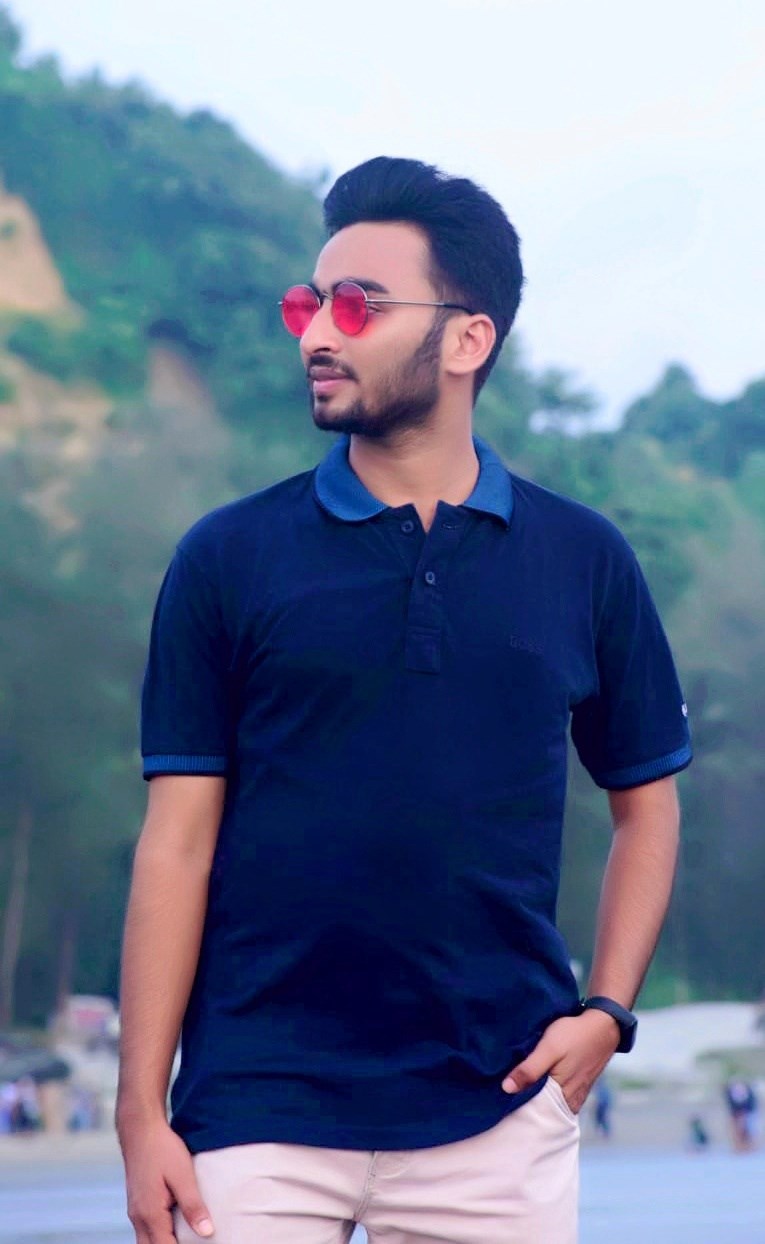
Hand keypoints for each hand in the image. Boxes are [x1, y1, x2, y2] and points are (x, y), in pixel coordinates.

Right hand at [119, 1115, 213, 1242]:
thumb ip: (193, 1205)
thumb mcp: (183, 1175)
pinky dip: (159, 1236)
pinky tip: (175, 1229)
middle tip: (194, 1241)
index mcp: (150, 1214)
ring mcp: (135, 1212)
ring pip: (147, 1242)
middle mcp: (138, 1218)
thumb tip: (207, 1232)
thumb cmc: (162, 1149)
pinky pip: (146, 1231)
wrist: (140, 1129)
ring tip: (186, 1237)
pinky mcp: (137, 1205)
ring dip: (164, 1242)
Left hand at [501, 1009, 619, 1113]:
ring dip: (536, 1099)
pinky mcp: (578, 1086)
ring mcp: (576, 1095)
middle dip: (525, 1106)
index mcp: (562, 1096)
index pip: (535, 1113)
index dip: (517, 1110)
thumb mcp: (548, 1048)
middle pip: (543, 1111)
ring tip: (516, 1092)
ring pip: (551, 1104)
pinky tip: (535, 1084)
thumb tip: (506, 1089)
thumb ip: (530, 1070)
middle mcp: (571, 1101)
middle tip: (504, 1099)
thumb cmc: (574, 1035)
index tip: (501, 1105)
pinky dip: (547, 1093)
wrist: (603, 1025)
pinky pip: (559, 1097)